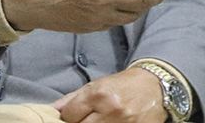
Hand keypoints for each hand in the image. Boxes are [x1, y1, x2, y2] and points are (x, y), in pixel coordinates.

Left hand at [50, 68, 166, 122]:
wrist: (154, 86)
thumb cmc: (122, 85)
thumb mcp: (95, 86)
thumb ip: (70, 100)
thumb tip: (50, 110)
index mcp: (98, 94)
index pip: (69, 116)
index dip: (69, 117)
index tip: (74, 115)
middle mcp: (111, 109)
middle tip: (86, 119)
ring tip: (98, 120)